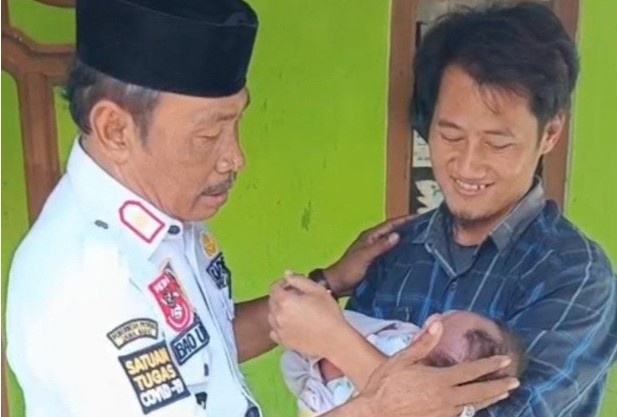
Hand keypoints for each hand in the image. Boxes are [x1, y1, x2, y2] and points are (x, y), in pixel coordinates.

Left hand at [268, 275, 349, 357]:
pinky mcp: (283, 342)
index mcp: (285, 301)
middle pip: (272, 301)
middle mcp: (277, 316)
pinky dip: (279, 326)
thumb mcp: (317, 290)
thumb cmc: (328, 313)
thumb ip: (299, 279)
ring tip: (294, 312)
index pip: (274, 287)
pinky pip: (275, 331)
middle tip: (297, 297)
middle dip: (281, 296)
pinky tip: (291, 325)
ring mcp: (279, 330)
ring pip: (272, 316)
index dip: (282, 283)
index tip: (292, 284)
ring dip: (279, 310)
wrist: (335, 341)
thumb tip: (286, 274)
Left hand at [324, 215, 413, 295]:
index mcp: (370, 236)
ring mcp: (374, 251)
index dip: (404, 220)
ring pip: (392, 242)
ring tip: (422, 240)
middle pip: (393, 231)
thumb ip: (380, 246)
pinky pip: (391, 253)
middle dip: (407, 227)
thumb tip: (397, 235)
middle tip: (425, 227)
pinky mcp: (376, 261)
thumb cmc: (348, 270)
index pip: (390, 224)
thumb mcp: (365, 256)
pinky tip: (409, 256)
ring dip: (404, 239)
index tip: (419, 217)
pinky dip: (400, 252)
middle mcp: (373, 241)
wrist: (338, 284)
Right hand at [354, 328, 518, 416]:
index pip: (472, 371)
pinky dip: (473, 410)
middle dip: (499, 386)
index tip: (506, 361)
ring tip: (503, 395)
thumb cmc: (385, 385)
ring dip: (490, 400)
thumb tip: (438, 322)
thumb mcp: (401, 360)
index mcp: (439, 380)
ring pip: (473, 407)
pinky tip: (476, 408)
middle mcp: (446, 399)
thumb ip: (423, 343)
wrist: (374, 414)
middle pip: (479, 393)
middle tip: (515, 382)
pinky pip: (461, 416)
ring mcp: (443, 414)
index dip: (491, 366)